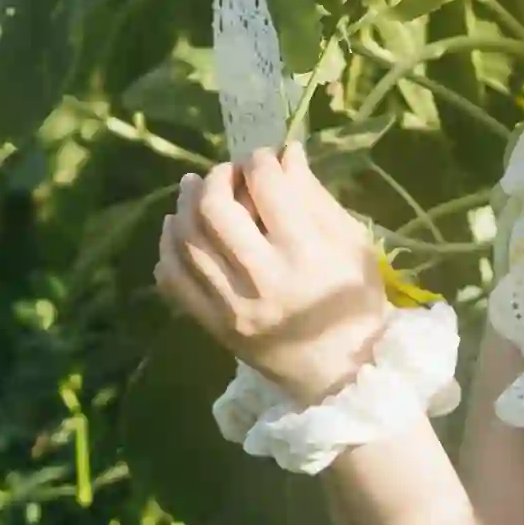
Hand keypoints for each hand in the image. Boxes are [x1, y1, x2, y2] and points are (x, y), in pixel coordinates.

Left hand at [158, 146, 397, 399]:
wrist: (342, 371)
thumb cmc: (356, 301)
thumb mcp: (351, 243)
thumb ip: (314, 197)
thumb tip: (284, 153)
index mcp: (305, 253)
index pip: (266, 186)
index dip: (259, 160)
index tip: (263, 159)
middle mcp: (262, 278)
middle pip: (214, 209)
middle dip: (216, 177)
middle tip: (227, 174)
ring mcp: (231, 306)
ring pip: (185, 241)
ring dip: (184, 205)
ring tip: (194, 191)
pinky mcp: (214, 326)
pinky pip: (172, 280)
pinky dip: (167, 248)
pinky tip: (177, 231)